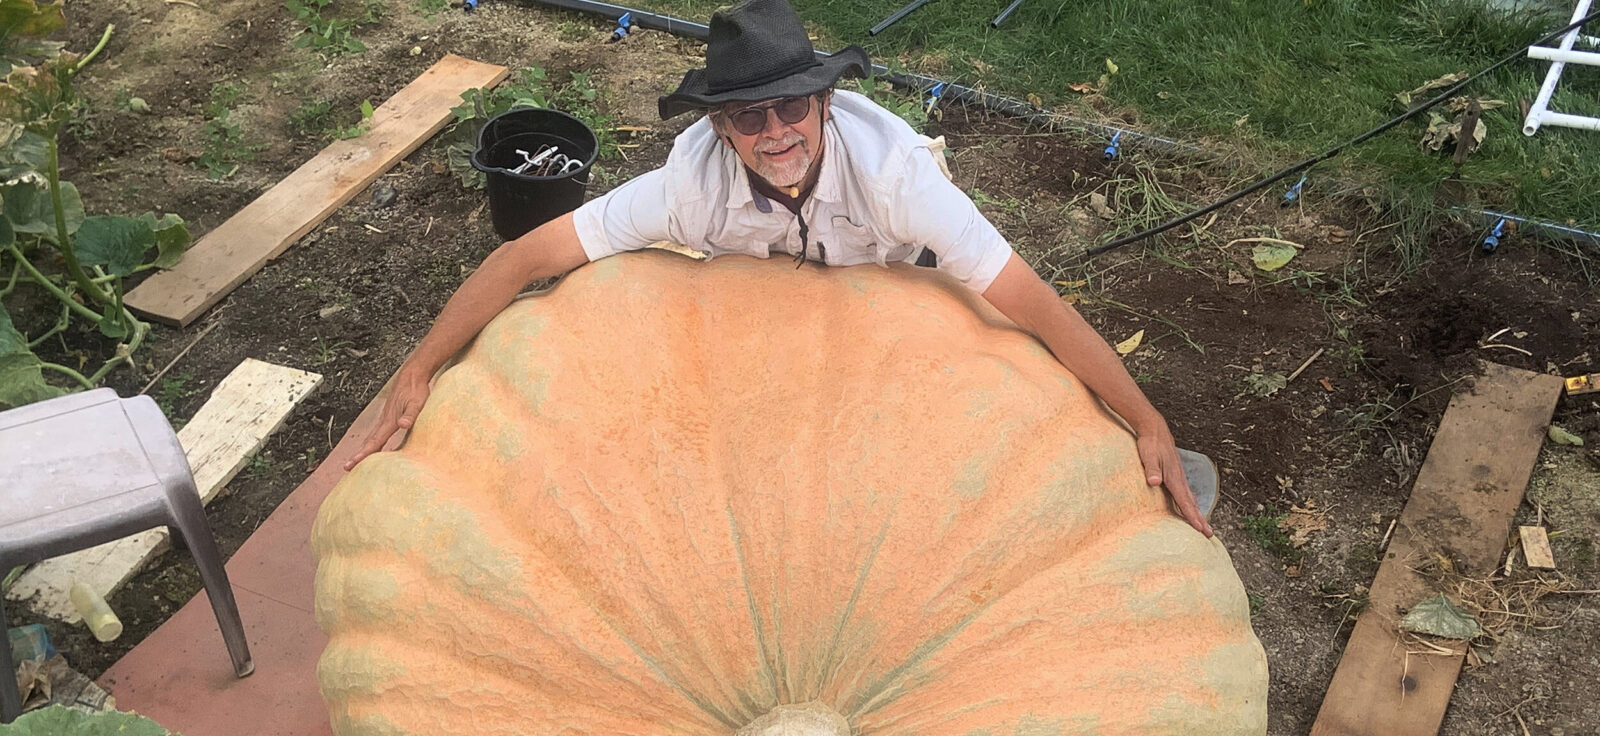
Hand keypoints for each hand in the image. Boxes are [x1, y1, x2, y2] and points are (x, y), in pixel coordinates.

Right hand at [344, 369, 430, 470]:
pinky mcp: (389, 417)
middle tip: (347, 467)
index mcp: (389, 421)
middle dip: (359, 455)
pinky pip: (378, 433)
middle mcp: (384, 421)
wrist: (412, 375)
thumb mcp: (417, 403)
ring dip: (364, 449)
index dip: (364, 454)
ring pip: (372, 437)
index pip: (375, 441)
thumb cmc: (415, 389)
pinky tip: (375, 446)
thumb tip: (403, 425)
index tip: (353, 463)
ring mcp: (386, 419)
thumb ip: (410, 415)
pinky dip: (373, 443)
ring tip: (356, 461)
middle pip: (369, 441)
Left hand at [1133, 418, 1213, 537]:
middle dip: (1200, 519)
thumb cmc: (1150, 443)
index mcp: (1174, 477)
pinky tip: (1191, 506)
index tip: (1200, 528)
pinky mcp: (1175, 474)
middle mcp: (1179, 478)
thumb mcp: (1148, 456)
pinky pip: (1185, 493)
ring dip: (1197, 512)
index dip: (1191, 515)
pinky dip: (1190, 503)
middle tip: (1209, 534)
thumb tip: (1154, 482)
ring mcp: (1179, 476)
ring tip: (1204, 526)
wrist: (1154, 429)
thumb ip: (1151, 470)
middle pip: (1191, 503)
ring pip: (1190, 498)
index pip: (1184, 500)